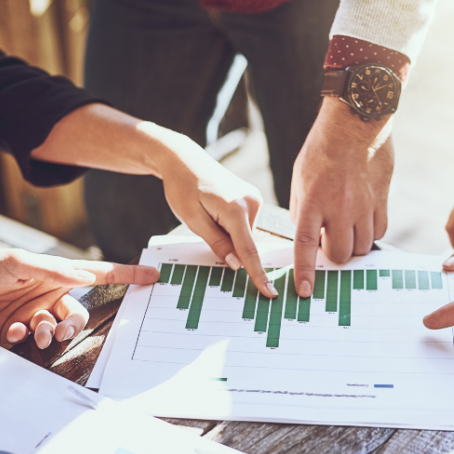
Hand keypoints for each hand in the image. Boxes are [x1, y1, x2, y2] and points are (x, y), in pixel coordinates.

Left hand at [0, 250, 158, 348]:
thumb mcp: (19, 262)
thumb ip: (55, 271)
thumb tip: (87, 276)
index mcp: (55, 274)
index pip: (98, 275)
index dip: (126, 276)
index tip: (152, 278)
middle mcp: (48, 295)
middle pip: (78, 314)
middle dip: (72, 324)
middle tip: (58, 330)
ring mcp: (34, 315)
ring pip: (59, 332)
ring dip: (49, 334)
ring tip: (31, 330)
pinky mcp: (19, 334)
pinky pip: (36, 343)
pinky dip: (27, 339)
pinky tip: (12, 332)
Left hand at [157, 134, 275, 297]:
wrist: (183, 160)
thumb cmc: (183, 188)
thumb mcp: (193, 220)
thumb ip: (218, 243)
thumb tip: (238, 265)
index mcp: (236, 209)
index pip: (249, 250)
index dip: (258, 274)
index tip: (269, 293)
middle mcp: (252, 202)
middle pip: (246, 243)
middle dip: (229, 247)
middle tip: (205, 225)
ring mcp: (254, 199)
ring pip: (245, 235)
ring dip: (229, 236)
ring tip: (208, 213)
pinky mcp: (252, 199)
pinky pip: (245, 225)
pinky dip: (233, 228)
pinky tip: (216, 212)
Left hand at [290, 98, 392, 296]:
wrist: (356, 121)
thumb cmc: (323, 148)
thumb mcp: (301, 178)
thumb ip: (302, 210)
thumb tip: (308, 238)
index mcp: (312, 200)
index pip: (305, 245)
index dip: (305, 272)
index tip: (304, 292)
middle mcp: (339, 207)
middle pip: (340, 255)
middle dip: (333, 255)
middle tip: (328, 239)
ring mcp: (364, 205)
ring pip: (361, 247)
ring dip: (352, 245)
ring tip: (345, 227)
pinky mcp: (382, 200)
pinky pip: (379, 232)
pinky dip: (369, 233)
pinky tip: (362, 221)